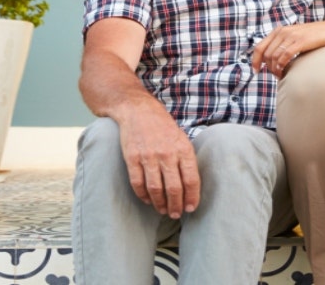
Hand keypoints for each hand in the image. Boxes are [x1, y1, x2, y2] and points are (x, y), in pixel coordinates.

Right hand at [114, 104, 200, 218]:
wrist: (138, 111)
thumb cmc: (163, 127)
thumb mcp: (182, 139)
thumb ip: (187, 160)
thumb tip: (192, 187)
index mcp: (183, 149)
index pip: (191, 180)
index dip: (192, 197)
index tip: (191, 208)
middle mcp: (167, 153)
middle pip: (174, 188)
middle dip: (176, 205)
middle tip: (176, 214)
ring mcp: (149, 156)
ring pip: (156, 189)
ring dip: (160, 204)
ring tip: (163, 210)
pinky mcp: (132, 158)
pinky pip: (138, 183)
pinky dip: (143, 196)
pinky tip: (148, 200)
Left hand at [252, 22, 324, 76]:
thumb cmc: (311, 38)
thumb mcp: (293, 38)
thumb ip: (282, 44)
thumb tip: (271, 59)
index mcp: (278, 31)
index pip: (259, 47)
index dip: (254, 61)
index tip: (255, 71)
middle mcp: (282, 32)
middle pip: (266, 54)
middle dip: (268, 68)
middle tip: (276, 75)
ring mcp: (291, 36)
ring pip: (274, 57)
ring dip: (275, 69)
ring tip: (281, 75)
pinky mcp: (300, 41)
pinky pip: (284, 56)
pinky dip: (281, 66)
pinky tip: (284, 72)